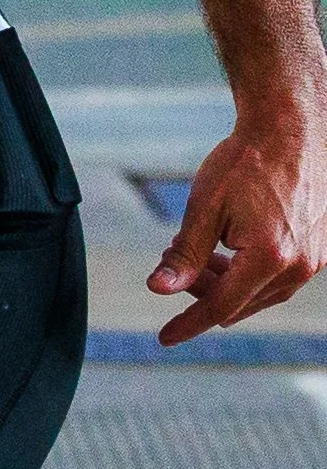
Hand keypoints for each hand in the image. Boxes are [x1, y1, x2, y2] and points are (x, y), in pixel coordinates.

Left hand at [147, 104, 326, 344]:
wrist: (291, 130)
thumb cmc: (245, 162)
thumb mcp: (204, 207)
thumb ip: (184, 254)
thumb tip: (159, 289)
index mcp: (268, 258)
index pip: (219, 308)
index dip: (188, 324)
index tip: (164, 338)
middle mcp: (298, 267)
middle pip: (239, 303)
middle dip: (202, 292)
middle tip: (173, 260)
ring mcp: (314, 260)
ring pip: (259, 294)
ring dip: (225, 283)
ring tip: (199, 252)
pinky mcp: (319, 250)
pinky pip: (278, 279)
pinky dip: (248, 273)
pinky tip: (228, 249)